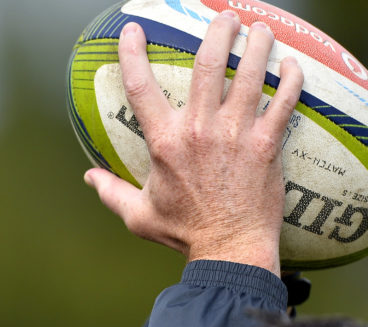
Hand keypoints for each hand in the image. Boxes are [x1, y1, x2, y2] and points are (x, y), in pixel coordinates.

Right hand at [85, 11, 303, 275]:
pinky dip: (290, 77)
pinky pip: (284, 100)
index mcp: (164, 143)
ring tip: (260, 30)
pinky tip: (290, 65)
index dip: (132, 54)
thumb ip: (111, 191)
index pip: (141, 88)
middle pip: (208, 63)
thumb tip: (89, 176)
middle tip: (225, 18)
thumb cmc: (184, 232)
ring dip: (257, 44)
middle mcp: (199, 130)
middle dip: (218, 31)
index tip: (132, 30)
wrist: (228, 248)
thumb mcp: (137, 215)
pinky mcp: (267, 143)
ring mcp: (237, 134)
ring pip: (250, 73)